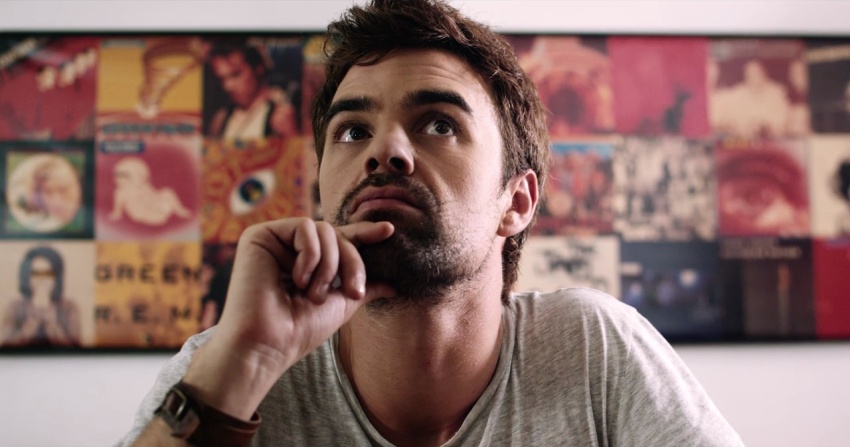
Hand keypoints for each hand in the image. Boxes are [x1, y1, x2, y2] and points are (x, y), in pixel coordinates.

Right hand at [183, 217, 395, 417]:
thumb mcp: (341, 305)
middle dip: (352, 263)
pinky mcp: (261, 235)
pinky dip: (311, 255)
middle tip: (353, 293)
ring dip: (330, 265)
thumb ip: (364, 288)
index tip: (389, 230)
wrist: (269, 344)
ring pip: (324, 229)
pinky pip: (305, 227)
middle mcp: (290, 249)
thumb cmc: (300, 330)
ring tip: (315, 295)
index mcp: (308, 263)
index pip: (340, 241)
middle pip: (338, 235)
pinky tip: (298, 280)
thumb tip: (393, 285)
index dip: (364, 234)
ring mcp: (275, 241)